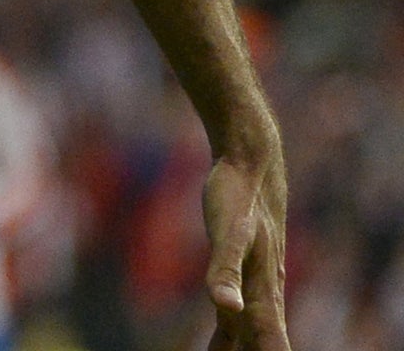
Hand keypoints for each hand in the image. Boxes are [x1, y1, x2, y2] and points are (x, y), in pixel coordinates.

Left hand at [202, 134, 290, 349]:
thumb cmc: (237, 195)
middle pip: (260, 340)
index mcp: (263, 289)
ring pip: (248, 326)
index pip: (269, 342)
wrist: (250, 161)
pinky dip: (229, 326)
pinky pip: (236, 305)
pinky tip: (227, 325)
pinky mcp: (244, 264)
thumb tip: (227, 307)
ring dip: (241, 347)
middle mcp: (264, 289)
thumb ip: (225, 270)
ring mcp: (255, 277)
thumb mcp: (228, 232)